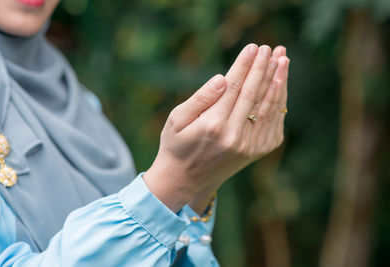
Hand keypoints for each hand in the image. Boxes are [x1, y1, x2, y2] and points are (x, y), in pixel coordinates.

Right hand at [144, 44, 288, 211]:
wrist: (186, 180)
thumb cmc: (177, 146)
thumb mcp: (177, 120)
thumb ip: (200, 98)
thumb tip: (222, 78)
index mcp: (213, 125)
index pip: (235, 86)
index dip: (245, 65)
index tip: (252, 47)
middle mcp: (235, 136)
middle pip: (255, 93)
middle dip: (264, 67)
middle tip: (271, 48)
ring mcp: (249, 146)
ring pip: (268, 106)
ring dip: (278, 80)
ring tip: (282, 59)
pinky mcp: (257, 152)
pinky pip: (273, 122)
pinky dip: (279, 102)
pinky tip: (281, 85)